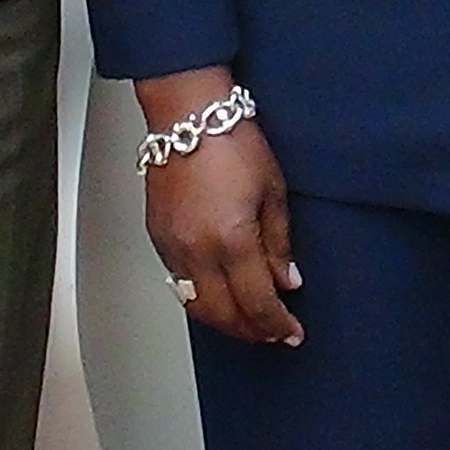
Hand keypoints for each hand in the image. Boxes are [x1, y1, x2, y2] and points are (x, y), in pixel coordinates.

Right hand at [134, 71, 299, 347]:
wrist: (187, 116)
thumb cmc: (231, 141)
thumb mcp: (273, 192)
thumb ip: (279, 244)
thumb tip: (287, 279)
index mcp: (232, 240)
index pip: (257, 302)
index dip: (278, 324)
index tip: (292, 331)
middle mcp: (197, 250)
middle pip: (224, 315)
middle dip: (252, 331)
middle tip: (273, 333)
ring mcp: (173, 247)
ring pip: (197, 307)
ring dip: (225, 321)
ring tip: (248, 322)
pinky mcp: (158, 238)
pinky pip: (179, 284)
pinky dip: (201, 300)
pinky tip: (218, 297)